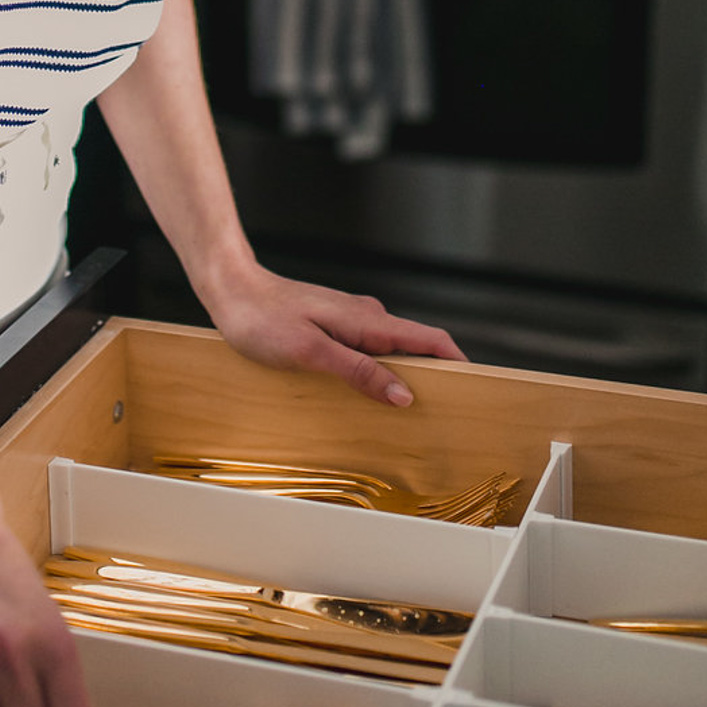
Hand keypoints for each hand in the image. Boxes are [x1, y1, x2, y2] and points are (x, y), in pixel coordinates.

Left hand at [201, 259, 465, 406]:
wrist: (230, 289)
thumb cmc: (263, 319)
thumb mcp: (310, 352)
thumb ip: (358, 371)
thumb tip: (404, 394)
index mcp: (368, 321)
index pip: (430, 339)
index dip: (457, 364)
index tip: (476, 391)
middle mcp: (366, 317)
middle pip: (415, 348)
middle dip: (433, 379)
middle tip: (438, 418)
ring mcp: (350, 321)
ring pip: (390, 351)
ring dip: (402, 378)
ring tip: (404, 415)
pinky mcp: (333, 327)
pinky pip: (368, 351)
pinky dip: (377, 371)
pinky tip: (364, 393)